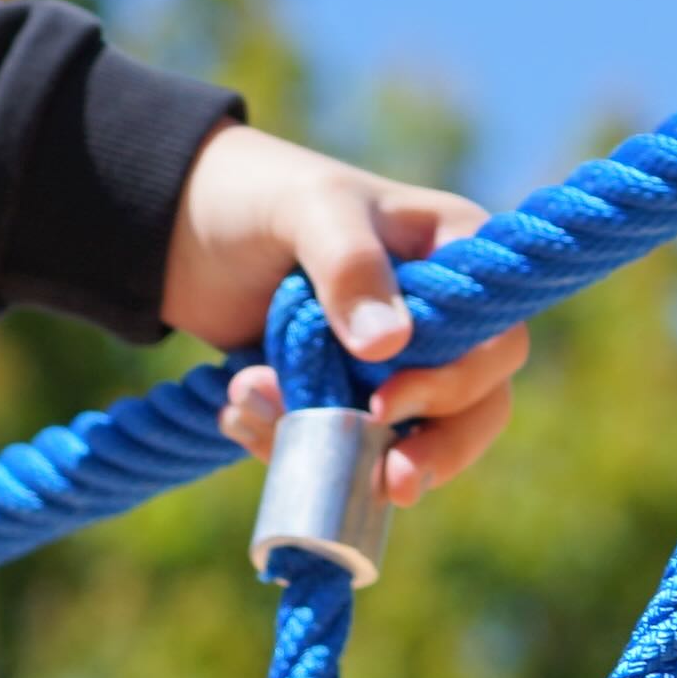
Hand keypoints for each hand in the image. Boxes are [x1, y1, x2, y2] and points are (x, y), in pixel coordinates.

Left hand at [166, 121, 530, 498]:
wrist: (180, 227)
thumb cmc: (261, 196)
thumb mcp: (308, 210)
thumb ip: (349, 266)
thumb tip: (389, 348)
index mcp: (457, 257)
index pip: (496, 340)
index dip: (459, 383)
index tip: (385, 404)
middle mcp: (440, 318)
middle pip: (475, 405)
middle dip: (429, 449)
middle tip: (386, 481)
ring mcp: (392, 364)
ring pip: (407, 437)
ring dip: (342, 449)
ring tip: (259, 421)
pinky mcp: (340, 398)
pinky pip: (341, 445)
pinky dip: (291, 444)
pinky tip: (237, 414)